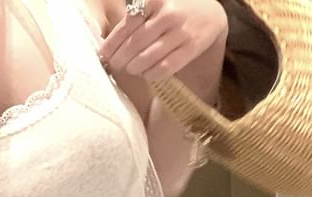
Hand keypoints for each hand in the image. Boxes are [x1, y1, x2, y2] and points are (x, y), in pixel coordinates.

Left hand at [96, 0, 227, 83]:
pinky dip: (152, 74)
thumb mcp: (153, 6)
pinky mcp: (192, 47)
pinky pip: (166, 67)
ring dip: (134, 68)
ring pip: (149, 57)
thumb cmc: (171, 12)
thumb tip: (106, 47)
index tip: (102, 56)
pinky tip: (147, 74)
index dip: (111, 45)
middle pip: (135, 44)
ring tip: (130, 69)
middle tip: (114, 66)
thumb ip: (132, 19)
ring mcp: (181, 31)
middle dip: (120, 59)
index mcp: (153, 1)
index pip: (125, 26)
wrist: (208, 14)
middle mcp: (168, 14)